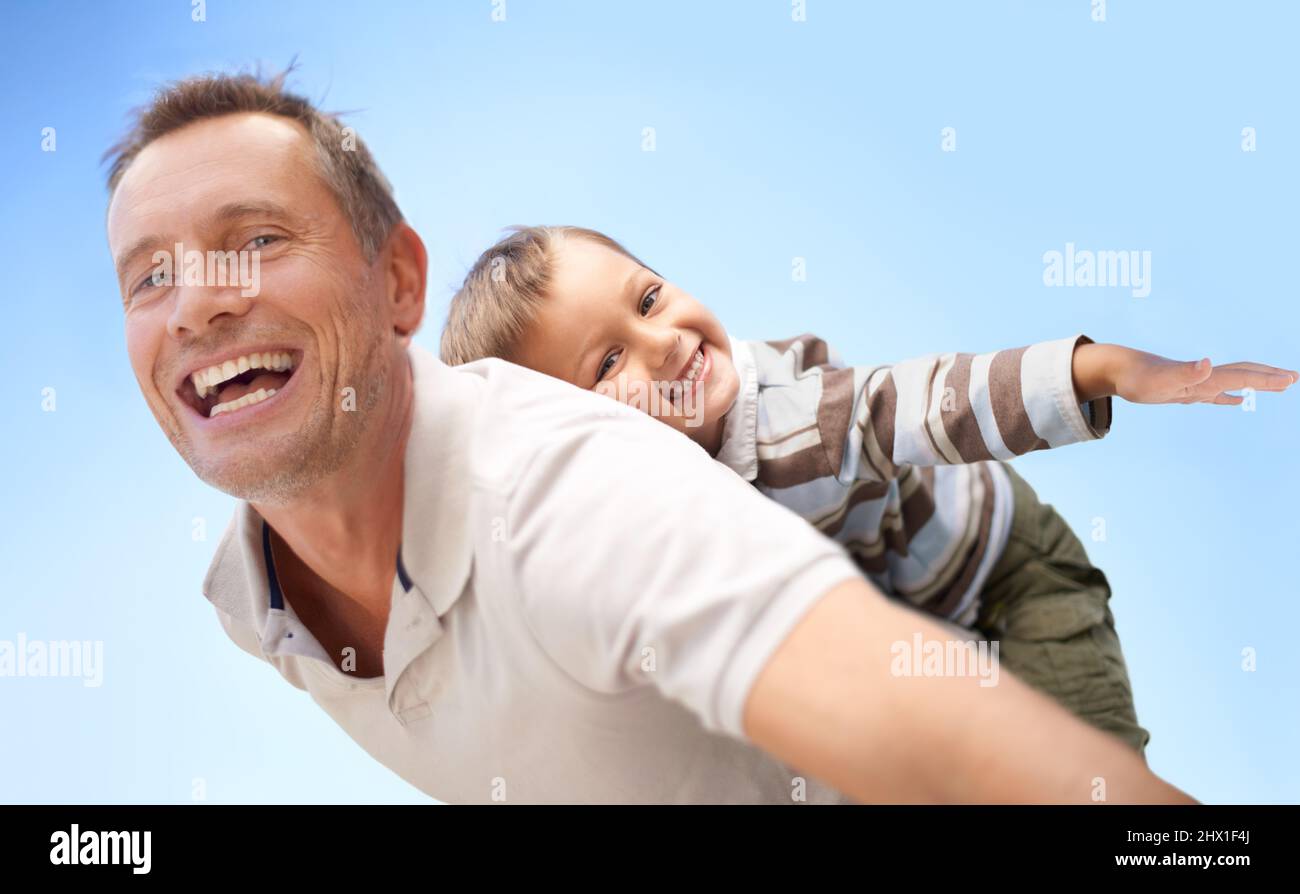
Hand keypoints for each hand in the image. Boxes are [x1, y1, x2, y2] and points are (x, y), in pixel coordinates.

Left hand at [1074, 342, 1298, 405]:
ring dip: (1257, 383)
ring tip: (1279, 384)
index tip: (1291, 380)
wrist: (1115, 368)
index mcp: (1203, 376)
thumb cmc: (1136, 376)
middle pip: (1244, 374)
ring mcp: (1195, 383)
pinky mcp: (1184, 390)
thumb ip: (1184, 371)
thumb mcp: (1159, 379)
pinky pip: (1214, 394)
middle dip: (1270, 377)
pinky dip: (1230, 396)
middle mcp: (1203, 377)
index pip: (1242, 376)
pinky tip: (1238, 400)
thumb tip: (1208, 363)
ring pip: (1234, 382)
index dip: (1267, 379)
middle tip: (1295, 378)